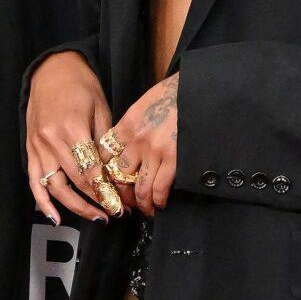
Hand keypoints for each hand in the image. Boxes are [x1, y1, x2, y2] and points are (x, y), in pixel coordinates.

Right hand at [25, 50, 120, 225]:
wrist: (51, 70)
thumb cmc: (81, 86)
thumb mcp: (100, 109)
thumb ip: (105, 142)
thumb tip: (115, 174)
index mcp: (71, 128)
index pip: (91, 170)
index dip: (107, 190)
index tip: (121, 204)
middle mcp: (51, 141)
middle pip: (76, 181)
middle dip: (97, 201)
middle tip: (116, 213)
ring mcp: (38, 147)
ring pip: (55, 187)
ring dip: (75, 206)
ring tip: (96, 217)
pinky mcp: (30, 150)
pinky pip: (34, 182)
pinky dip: (43, 202)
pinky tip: (55, 217)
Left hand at [106, 74, 179, 215]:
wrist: (196, 90)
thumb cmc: (172, 95)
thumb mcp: (143, 105)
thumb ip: (131, 126)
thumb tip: (123, 146)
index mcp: (126, 126)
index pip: (104, 156)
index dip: (104, 174)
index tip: (109, 184)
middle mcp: (136, 140)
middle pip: (118, 176)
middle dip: (121, 194)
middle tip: (127, 203)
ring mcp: (154, 151)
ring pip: (138, 187)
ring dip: (141, 203)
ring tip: (145, 209)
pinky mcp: (173, 159)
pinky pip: (159, 188)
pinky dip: (158, 200)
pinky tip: (160, 204)